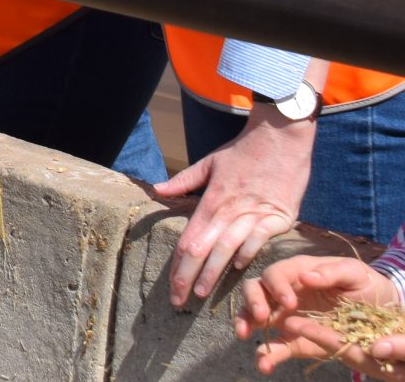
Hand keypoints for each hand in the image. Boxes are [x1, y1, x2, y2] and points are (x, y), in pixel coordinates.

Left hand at [157, 105, 314, 306]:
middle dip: (190, 277)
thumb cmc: (243, 151)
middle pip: (204, 249)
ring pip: (228, 249)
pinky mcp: (280, 216)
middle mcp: (230, 210)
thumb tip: (158, 190)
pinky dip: (249, 253)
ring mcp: (256, 213)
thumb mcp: (209, 162)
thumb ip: (185, 180)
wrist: (280, 137)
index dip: (179, 265)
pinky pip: (261, 239)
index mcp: (212, 200)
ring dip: (214, 273)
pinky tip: (239, 269)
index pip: (189, 239)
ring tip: (202, 294)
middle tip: (180, 301)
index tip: (172, 285)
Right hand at [238, 254, 404, 375]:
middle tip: (261, 316)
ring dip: (244, 322)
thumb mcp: (355, 273)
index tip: (289, 302)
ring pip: (253, 315)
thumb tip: (305, 277)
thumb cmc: (365, 286)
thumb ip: (332, 272)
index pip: (275, 273)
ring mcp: (286, 316)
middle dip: (252, 301)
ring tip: (244, 335)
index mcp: (297, 272)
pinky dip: (265, 356)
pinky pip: (274, 347)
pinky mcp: (294, 340)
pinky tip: (264, 366)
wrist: (380, 314)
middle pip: (255, 289)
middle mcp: (285, 292)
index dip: (277, 286)